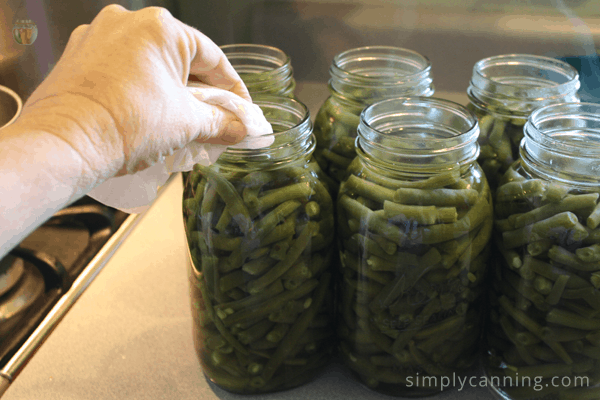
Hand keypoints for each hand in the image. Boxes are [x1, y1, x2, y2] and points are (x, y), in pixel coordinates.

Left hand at [18, 4, 250, 184]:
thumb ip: (220, 122)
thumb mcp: (186, 125)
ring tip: (180, 124)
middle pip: (181, 60)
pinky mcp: (78, 55)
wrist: (65, 145)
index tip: (241, 111)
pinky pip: (122, 69)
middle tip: (214, 121)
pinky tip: (147, 116)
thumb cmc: (124, 126)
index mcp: (161, 28)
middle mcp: (127, 22)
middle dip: (200, 93)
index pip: (213, 58)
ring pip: (150, 64)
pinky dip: (140, 89)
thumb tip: (238, 128)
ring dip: (170, 92)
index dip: (233, 90)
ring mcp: (98, 36)